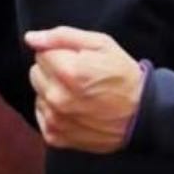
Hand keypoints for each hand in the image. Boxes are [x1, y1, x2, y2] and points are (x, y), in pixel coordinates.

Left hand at [25, 27, 146, 152]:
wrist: (143, 115)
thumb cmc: (123, 76)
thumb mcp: (101, 44)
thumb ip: (62, 37)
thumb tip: (31, 38)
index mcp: (68, 72)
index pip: (41, 54)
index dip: (59, 53)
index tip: (76, 60)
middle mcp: (57, 98)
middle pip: (36, 73)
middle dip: (53, 71)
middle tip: (77, 77)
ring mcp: (55, 119)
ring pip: (38, 94)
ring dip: (52, 91)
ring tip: (78, 94)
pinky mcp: (55, 136)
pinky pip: (41, 115)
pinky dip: (53, 111)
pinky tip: (74, 109)